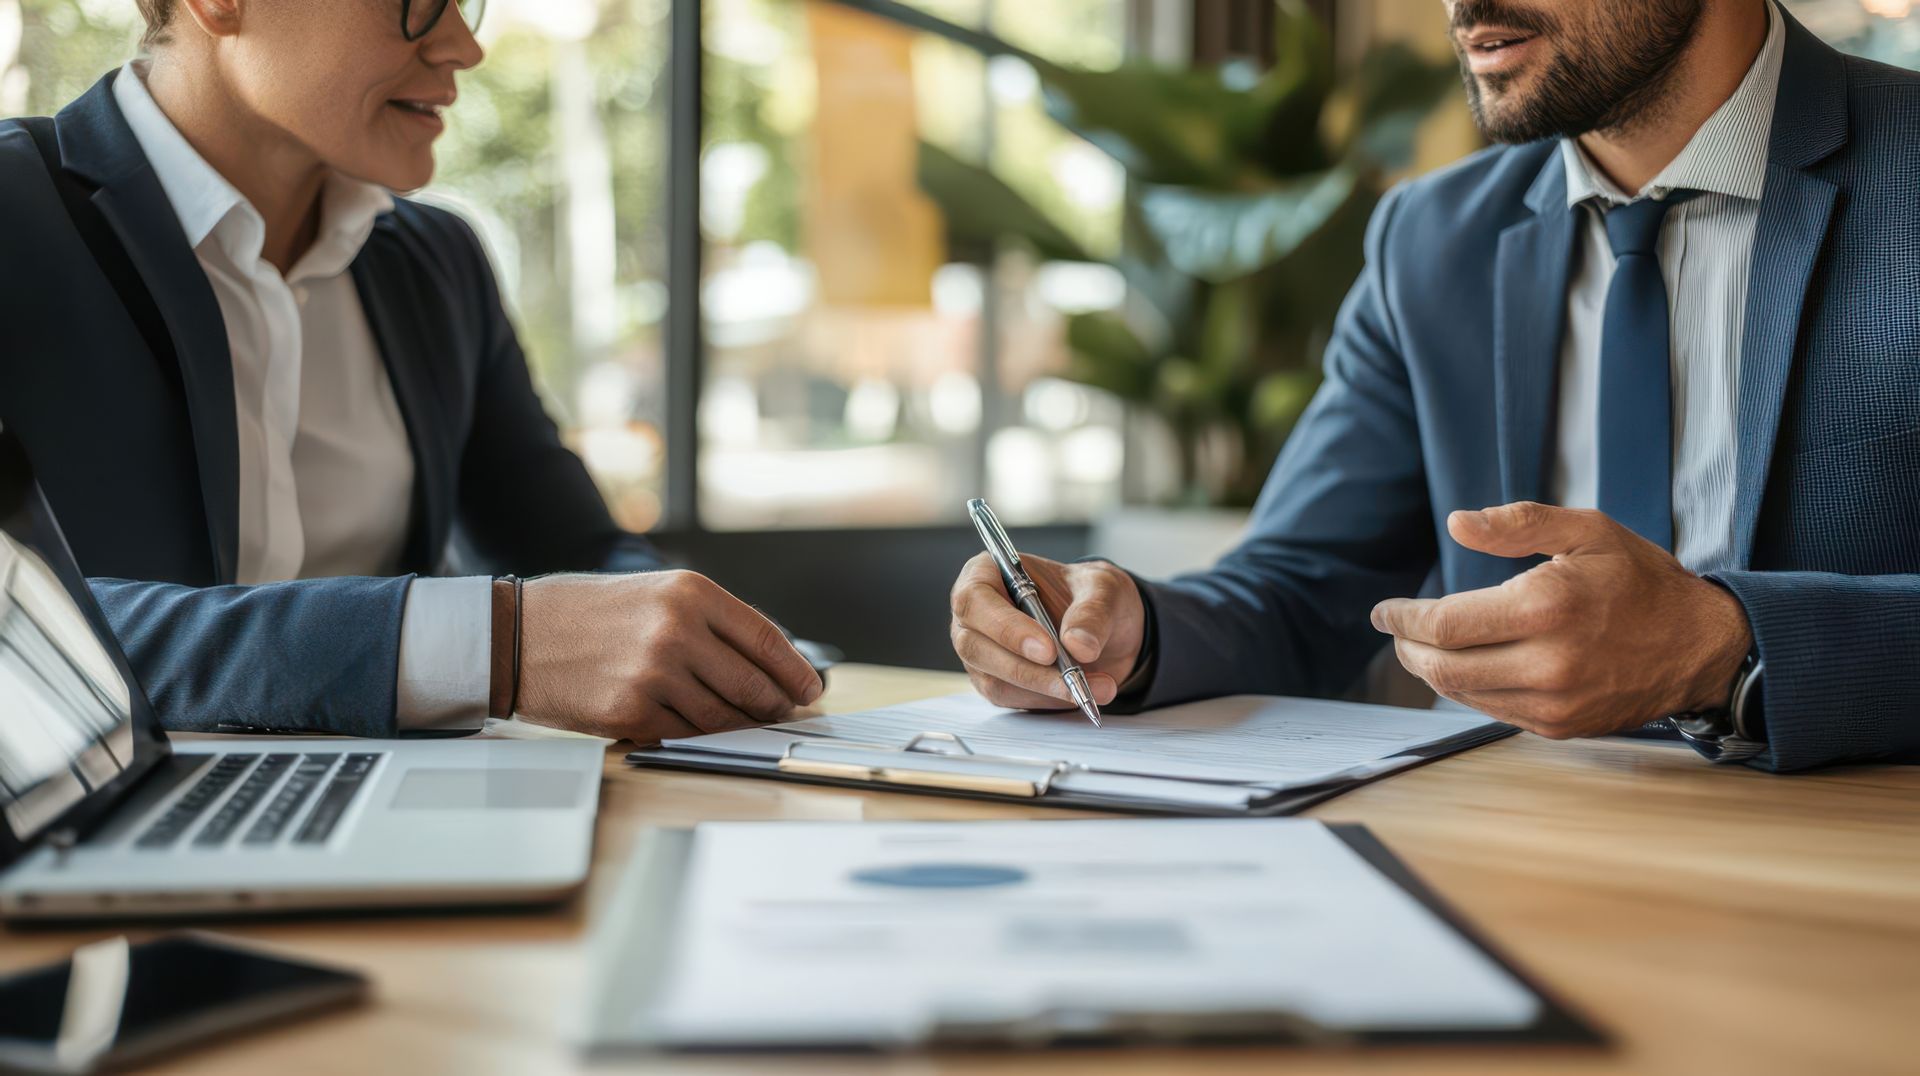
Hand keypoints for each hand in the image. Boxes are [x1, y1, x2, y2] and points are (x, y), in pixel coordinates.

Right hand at [515, 571, 822, 742]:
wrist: (517, 634)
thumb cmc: (591, 614)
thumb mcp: (656, 593)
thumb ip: (712, 623)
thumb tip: (772, 663)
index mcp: (691, 592)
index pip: (766, 639)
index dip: (796, 670)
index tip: (810, 689)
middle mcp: (677, 630)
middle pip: (754, 684)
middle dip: (776, 706)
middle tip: (785, 715)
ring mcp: (655, 673)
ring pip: (724, 717)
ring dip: (741, 727)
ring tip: (746, 726)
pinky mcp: (632, 712)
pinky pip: (686, 734)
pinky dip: (698, 737)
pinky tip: (700, 731)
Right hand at [949, 553, 1145, 709]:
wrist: (1106, 629)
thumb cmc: (1091, 596)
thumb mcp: (1104, 588)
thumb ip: (1092, 611)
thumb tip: (1079, 645)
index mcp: (986, 574)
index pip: (975, 600)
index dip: (1007, 628)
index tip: (1048, 650)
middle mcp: (975, 615)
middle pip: (976, 646)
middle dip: (1025, 668)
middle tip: (1071, 678)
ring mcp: (981, 652)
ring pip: (994, 680)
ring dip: (1044, 690)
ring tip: (1090, 688)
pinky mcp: (996, 682)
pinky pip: (1013, 699)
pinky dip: (1048, 701)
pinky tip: (1081, 693)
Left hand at [1370, 502, 1752, 738]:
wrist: (1701, 645)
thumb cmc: (1642, 581)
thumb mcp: (1587, 532)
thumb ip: (1518, 524)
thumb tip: (1457, 524)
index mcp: (1546, 607)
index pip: (1444, 626)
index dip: (1402, 619)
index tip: (1384, 612)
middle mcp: (1547, 663)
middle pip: (1443, 667)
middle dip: (1408, 649)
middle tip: (1397, 631)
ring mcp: (1554, 702)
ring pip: (1463, 694)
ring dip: (1433, 671)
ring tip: (1424, 647)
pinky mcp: (1560, 726)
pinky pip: (1493, 711)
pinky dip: (1469, 689)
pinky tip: (1468, 667)